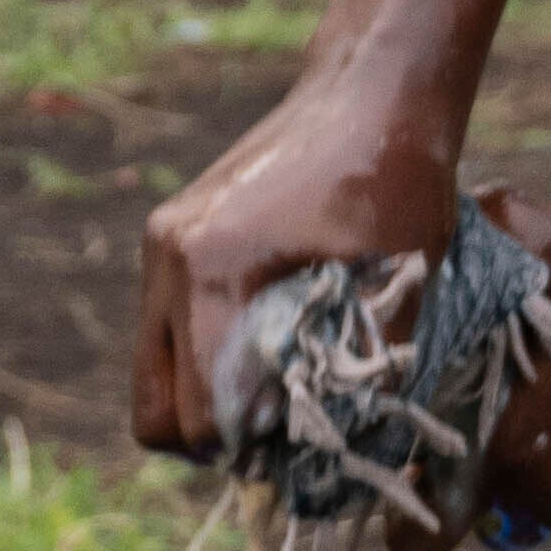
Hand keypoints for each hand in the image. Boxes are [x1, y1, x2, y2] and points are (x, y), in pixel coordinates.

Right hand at [129, 60, 459, 486]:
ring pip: (152, 372)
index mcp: (216, 274)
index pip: (199, 418)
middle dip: (214, 440)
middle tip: (279, 438)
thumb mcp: (397, 291)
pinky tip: (266, 336)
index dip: (251, 451)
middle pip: (153, 412)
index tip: (304, 446)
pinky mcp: (169, 233)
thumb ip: (358, 377)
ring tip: (274, 389)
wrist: (370, 95)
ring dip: (204, 396)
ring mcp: (161, 245)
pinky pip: (164, 328)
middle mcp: (170, 261)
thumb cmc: (398, 187)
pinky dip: (202, 352)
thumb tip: (332, 454)